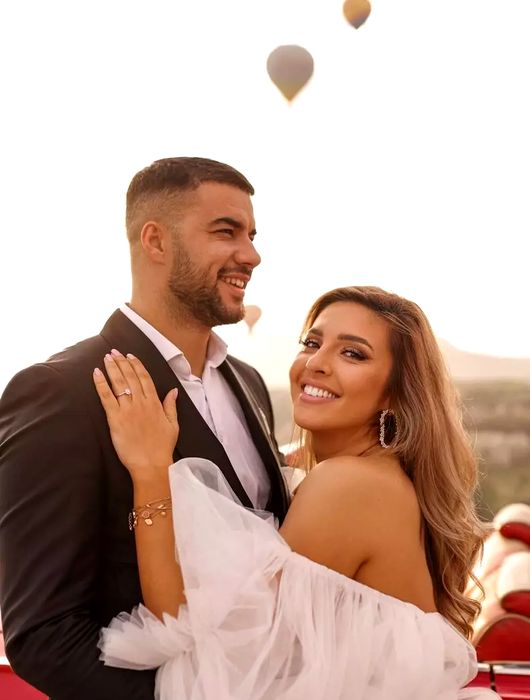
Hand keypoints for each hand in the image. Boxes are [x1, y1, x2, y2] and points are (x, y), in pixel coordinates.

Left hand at [93, 350, 178, 480]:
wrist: (151, 465)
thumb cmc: (162, 447)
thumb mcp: (173, 425)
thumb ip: (171, 406)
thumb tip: (173, 391)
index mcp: (155, 403)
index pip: (145, 378)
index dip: (137, 365)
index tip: (130, 355)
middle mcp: (141, 403)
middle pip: (130, 377)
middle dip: (121, 362)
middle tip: (114, 352)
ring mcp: (128, 410)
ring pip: (119, 383)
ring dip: (112, 368)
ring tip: (107, 358)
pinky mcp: (115, 419)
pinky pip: (106, 397)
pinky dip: (101, 384)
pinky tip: (96, 373)